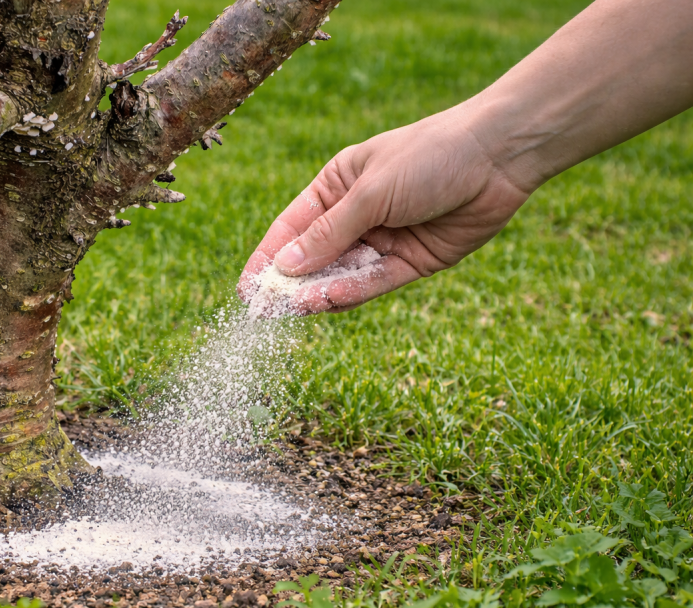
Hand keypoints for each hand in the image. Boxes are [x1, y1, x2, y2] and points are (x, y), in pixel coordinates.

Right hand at [238, 107, 531, 314]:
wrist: (499, 156)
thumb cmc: (429, 156)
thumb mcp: (371, 192)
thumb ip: (329, 233)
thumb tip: (284, 266)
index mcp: (336, 187)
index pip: (290, 228)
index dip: (267, 259)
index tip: (245, 290)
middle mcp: (355, 216)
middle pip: (313, 258)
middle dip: (290, 285)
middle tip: (264, 313)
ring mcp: (383, 241)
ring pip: (342, 275)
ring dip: (318, 292)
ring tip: (294, 310)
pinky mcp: (411, 262)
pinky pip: (374, 283)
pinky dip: (351, 293)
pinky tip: (328, 300)